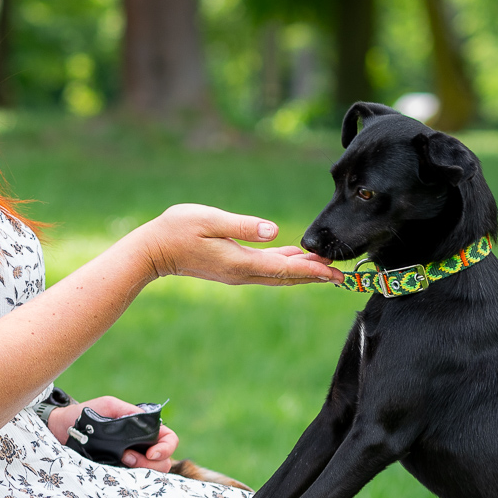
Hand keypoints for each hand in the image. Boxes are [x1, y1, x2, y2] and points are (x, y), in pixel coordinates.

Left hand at [48, 395, 180, 472]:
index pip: (168, 439)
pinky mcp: (116, 474)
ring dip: (140, 470)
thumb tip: (146, 422)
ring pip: (150, 474)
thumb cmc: (84, 414)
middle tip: (127, 457)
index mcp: (142, 429)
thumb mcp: (108, 406)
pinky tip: (116, 471)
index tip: (152, 453)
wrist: (60, 430)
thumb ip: (128, 412)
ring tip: (121, 460)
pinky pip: (131, 483)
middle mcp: (139, 447)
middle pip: (163, 462)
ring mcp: (129, 462)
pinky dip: (129, 481)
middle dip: (151, 463)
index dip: (166, 448)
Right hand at [132, 205, 339, 286]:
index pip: (285, 268)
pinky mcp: (234, 268)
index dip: (313, 271)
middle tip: (345, 275)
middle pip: (288, 277)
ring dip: (304, 272)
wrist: (152, 251)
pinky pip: (268, 269)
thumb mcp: (208, 220)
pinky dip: (287, 266)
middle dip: (316, 276)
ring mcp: (238, 273)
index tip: (336, 273)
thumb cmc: (176, 230)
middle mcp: (244, 273)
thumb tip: (273, 231)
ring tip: (328, 268)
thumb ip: (241, 226)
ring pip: (279, 275)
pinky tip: (296, 258)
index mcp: (241, 263)